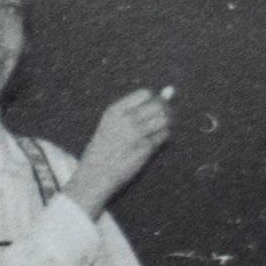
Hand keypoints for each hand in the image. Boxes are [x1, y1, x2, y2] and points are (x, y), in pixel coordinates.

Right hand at [71, 88, 172, 216]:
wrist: (95, 174)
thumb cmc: (106, 145)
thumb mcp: (113, 122)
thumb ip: (140, 107)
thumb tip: (170, 91)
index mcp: (115, 111)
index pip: (145, 94)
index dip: (151, 100)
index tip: (148, 108)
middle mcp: (126, 120)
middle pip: (157, 106)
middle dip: (162, 110)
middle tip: (159, 118)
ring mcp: (137, 135)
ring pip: (163, 120)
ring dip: (164, 123)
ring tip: (156, 130)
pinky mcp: (146, 148)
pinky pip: (162, 136)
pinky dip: (162, 137)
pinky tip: (152, 142)